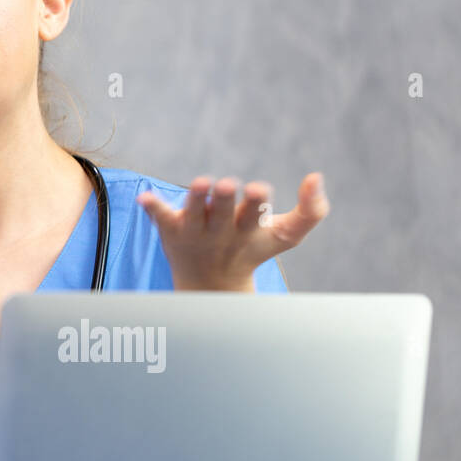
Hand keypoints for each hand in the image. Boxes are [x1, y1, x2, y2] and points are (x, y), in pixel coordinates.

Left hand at [137, 172, 328, 291]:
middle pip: (221, 215)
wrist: (211, 284)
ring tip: (201, 183)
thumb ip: (312, 212)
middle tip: (225, 185)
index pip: (254, 216)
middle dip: (223, 199)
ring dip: (195, 200)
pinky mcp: (171, 229)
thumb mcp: (286, 236)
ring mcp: (194, 232)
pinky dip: (153, 208)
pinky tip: (144, 198)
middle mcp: (220, 233)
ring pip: (192, 215)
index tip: (258, 189)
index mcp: (247, 231)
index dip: (255, 203)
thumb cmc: (253, 250)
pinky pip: (161, 217)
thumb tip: (316, 176)